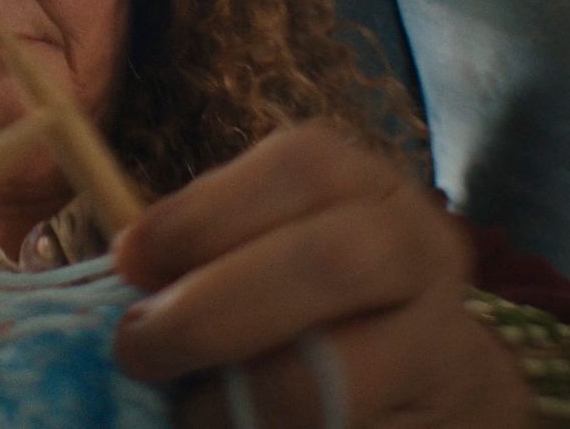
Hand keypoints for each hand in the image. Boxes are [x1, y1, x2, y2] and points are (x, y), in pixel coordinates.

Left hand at [112, 125, 532, 427]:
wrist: (428, 381)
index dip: (202, 212)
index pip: (301, 166)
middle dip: (213, 310)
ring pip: (336, 368)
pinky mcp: (436, 406)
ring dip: (240, 393)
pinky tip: (244, 427)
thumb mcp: (263, 251)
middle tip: (139, 348)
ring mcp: (440, 335)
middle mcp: (415, 243)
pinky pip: (340, 424)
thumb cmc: (312, 305)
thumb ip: (206, 251)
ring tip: (192, 408)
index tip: (129, 260)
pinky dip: (269, 428)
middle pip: (332, 263)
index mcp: (360, 184)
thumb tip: (128, 267)